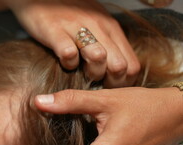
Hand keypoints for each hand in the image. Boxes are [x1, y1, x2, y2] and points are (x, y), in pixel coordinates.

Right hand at [2, 0, 139, 87]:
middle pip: (119, 66)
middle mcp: (99, 27)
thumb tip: (117, 72)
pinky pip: (68, 53)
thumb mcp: (96, 25)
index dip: (122, 83)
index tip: (108, 87)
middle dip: (108, 82)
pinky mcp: (55, 30)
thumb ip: (108, 44)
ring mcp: (77, 27)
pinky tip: (63, 62)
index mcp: (112, 29)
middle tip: (95, 83)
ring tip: (80, 73)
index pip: (132, 66)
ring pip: (98, 58)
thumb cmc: (69, 13)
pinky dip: (67, 64)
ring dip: (90, 73)